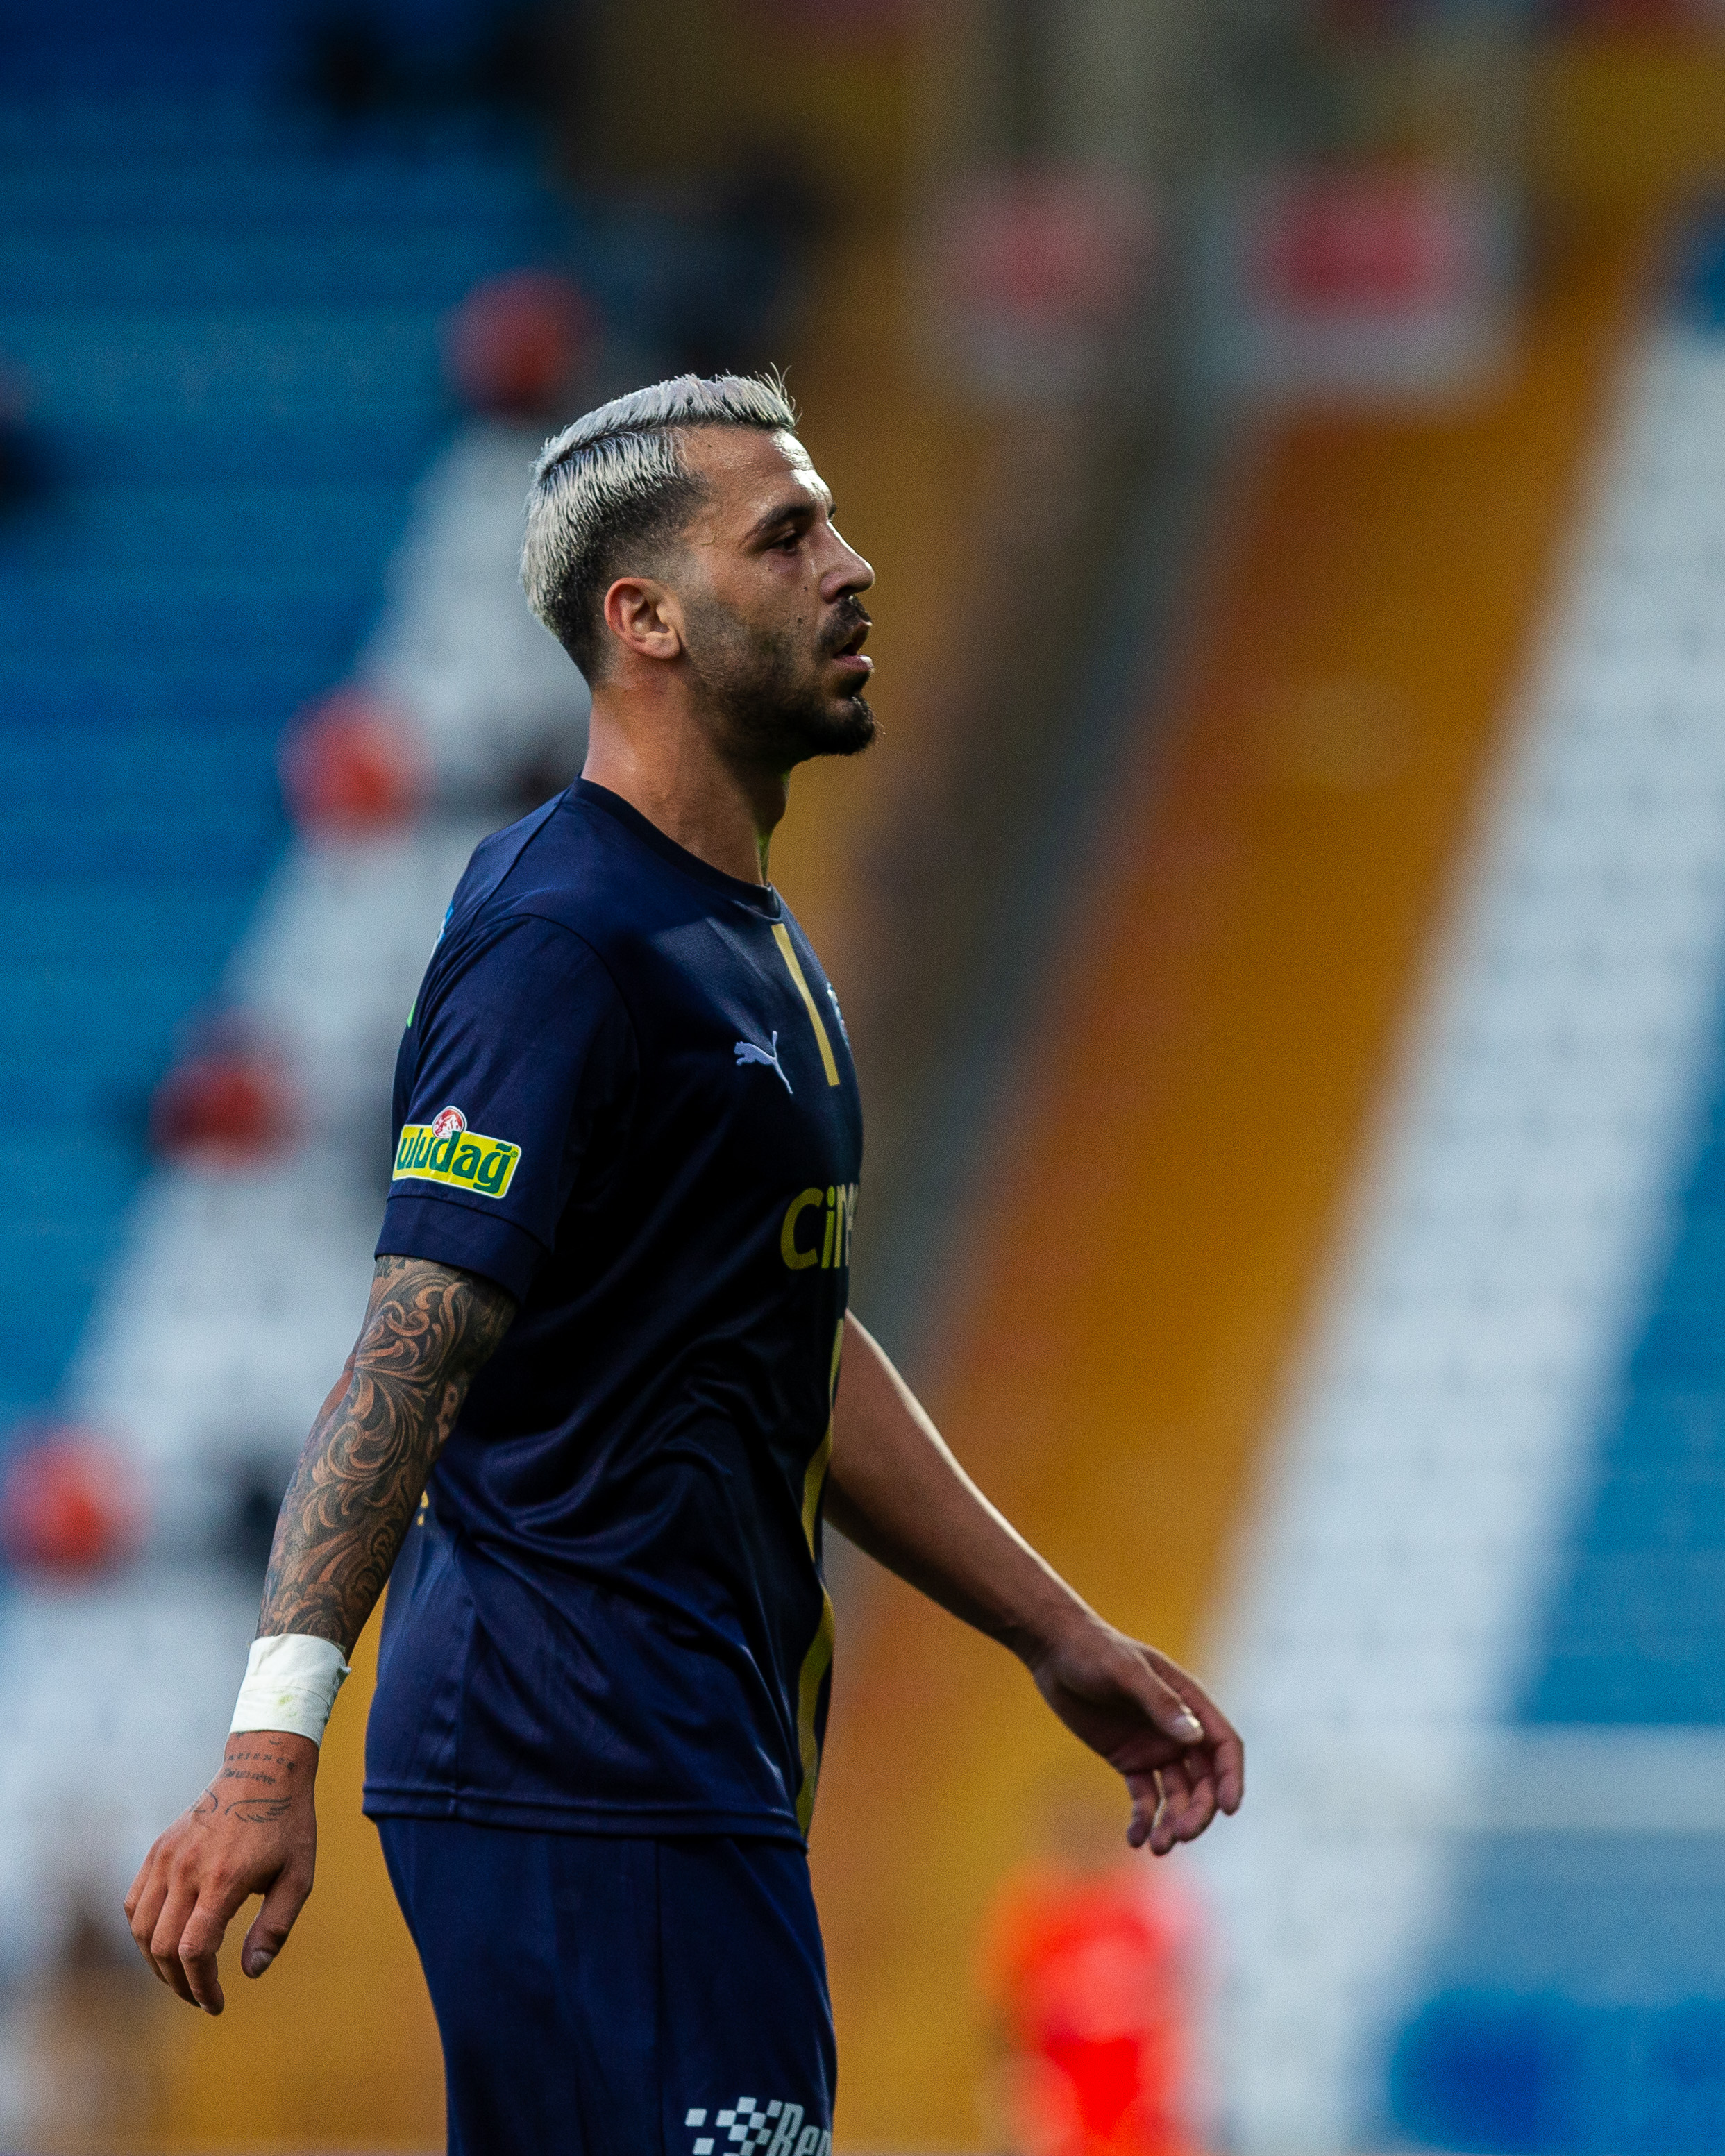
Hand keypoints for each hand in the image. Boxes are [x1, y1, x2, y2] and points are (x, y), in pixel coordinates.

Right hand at [123, 1730, 317, 2012]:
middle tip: (201, 1997)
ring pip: (141, 1928)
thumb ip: (276, 1926)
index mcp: (224, 1878)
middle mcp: (187, 1869)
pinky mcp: (158, 1850)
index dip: (201, 1987)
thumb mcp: (299, 1875)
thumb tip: (251, 1972)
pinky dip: (143, 1931)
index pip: (194, 1950)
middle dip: (179, 1983)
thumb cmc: (287, 1824)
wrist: (263, 1768)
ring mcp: (167, 1857)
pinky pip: (135, 1902)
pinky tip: (166, 1941)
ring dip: (156, 1962)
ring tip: (183, 1976)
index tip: (215, 2005)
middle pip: (163, 1947)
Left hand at [1028, 1617, 1243, 1854]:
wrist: (1054, 1651)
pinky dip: (1143, 1819)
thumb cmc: (1093, 1651)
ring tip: (1156, 1847)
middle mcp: (1178, 1729)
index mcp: (1189, 1702)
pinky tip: (1134, 1838)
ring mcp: (1155, 1747)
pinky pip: (1145, 1797)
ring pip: (1176, 1795)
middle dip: (1198, 1810)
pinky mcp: (1129, 1761)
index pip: (1224, 1745)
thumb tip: (1194, 1737)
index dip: (1231, 1778)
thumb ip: (1159, 1703)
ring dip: (1172, 1822)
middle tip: (1181, 1835)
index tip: (1228, 1809)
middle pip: (1204, 1779)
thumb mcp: (1126, 1672)